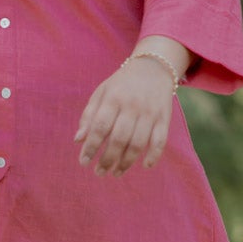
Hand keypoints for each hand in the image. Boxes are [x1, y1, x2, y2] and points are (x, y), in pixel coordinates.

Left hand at [75, 58, 175, 176]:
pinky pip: (160, 141)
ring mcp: (149, 113)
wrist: (153, 68)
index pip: (100, 127)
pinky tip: (144, 166)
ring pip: (138, 143)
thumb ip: (89, 115)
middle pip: (118, 139)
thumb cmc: (121, 84)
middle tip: (99, 172)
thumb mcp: (101, 93)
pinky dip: (153, 155)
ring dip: (126, 162)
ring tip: (115, 173)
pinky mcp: (164, 118)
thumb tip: (78, 140)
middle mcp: (132, 106)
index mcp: (113, 99)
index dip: (91, 146)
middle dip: (107, 159)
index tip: (84, 162)